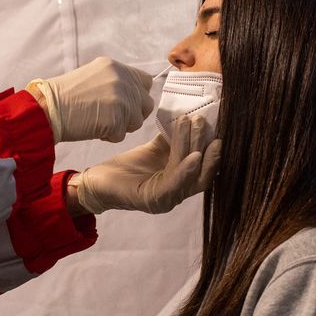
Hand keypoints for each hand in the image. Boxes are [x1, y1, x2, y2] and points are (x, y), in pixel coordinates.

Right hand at [26, 57, 153, 143]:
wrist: (48, 108)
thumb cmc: (65, 96)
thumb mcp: (93, 76)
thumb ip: (115, 81)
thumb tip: (132, 95)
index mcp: (116, 67)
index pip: (145, 81)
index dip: (138, 95)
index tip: (126, 103)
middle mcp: (123, 80)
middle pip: (146, 103)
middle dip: (133, 114)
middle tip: (112, 117)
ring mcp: (122, 99)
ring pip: (137, 121)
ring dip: (121, 126)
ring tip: (99, 121)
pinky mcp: (117, 119)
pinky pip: (122, 135)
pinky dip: (109, 136)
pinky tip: (93, 128)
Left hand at [70, 114, 221, 213]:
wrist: (98, 181)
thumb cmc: (126, 167)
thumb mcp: (154, 149)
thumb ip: (171, 139)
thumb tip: (187, 115)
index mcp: (180, 182)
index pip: (204, 166)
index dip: (213, 148)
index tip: (218, 125)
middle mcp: (177, 194)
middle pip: (203, 173)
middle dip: (208, 146)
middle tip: (205, 121)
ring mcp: (167, 200)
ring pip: (189, 174)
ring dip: (194, 148)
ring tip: (193, 124)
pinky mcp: (152, 201)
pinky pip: (174, 184)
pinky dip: (185, 169)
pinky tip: (191, 155)